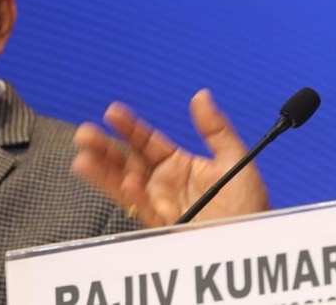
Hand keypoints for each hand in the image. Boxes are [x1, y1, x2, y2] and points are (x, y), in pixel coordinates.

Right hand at [72, 89, 269, 226]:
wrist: (251, 239)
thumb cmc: (247, 205)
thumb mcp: (234, 159)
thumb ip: (215, 129)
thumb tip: (201, 97)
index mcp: (180, 166)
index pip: (147, 143)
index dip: (129, 128)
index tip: (112, 112)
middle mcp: (164, 185)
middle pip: (127, 163)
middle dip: (105, 149)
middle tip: (85, 135)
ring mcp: (160, 205)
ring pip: (125, 186)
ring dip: (104, 173)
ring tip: (84, 158)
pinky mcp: (163, 226)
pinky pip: (145, 208)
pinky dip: (136, 196)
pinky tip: (129, 182)